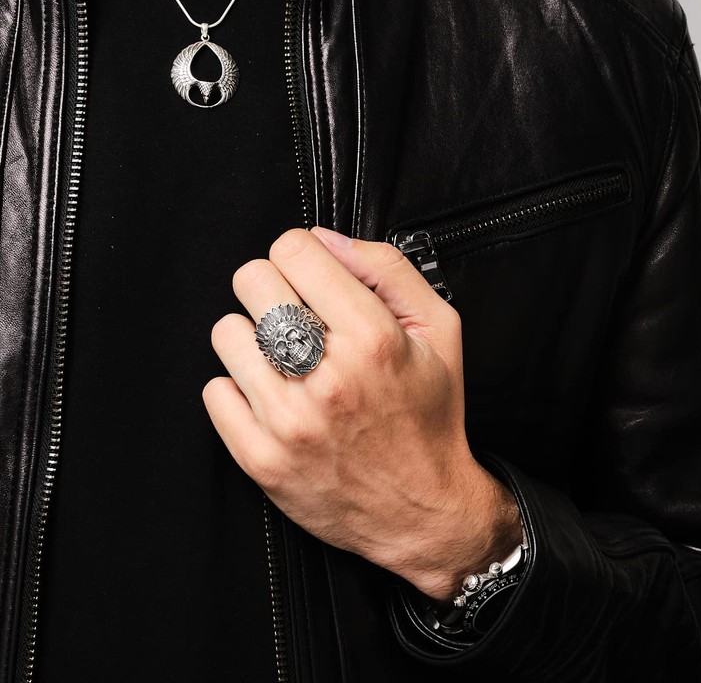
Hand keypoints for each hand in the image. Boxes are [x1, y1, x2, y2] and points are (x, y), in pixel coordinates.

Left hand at [203, 226, 521, 599]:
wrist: (422, 510)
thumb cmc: (431, 415)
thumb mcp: (439, 329)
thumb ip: (387, 270)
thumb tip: (325, 239)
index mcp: (374, 338)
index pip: (294, 250)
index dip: (301, 254)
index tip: (311, 276)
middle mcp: (327, 377)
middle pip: (252, 280)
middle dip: (274, 287)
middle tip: (297, 314)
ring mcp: (289, 421)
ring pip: (227, 333)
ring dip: (254, 339)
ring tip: (287, 360)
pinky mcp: (261, 459)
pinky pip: (215, 391)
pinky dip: (239, 388)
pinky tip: (274, 396)